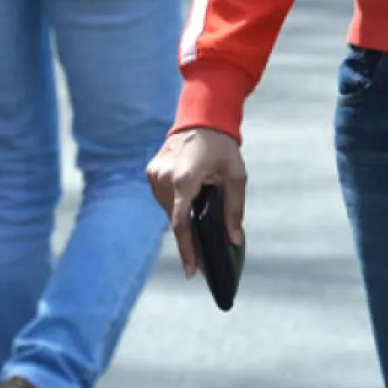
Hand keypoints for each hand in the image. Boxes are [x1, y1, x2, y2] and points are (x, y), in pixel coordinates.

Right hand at [146, 126, 246, 278]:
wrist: (202, 115)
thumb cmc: (222, 146)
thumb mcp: (236, 176)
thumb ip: (234, 210)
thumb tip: (234, 240)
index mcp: (185, 179)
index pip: (181, 223)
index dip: (187, 250)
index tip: (191, 272)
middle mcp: (164, 177)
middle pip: (175, 219)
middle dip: (188, 237)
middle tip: (201, 256)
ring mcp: (155, 173)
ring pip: (167, 210)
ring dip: (181, 219)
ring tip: (197, 223)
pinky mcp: (152, 170)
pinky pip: (163, 197)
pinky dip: (175, 204)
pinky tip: (189, 203)